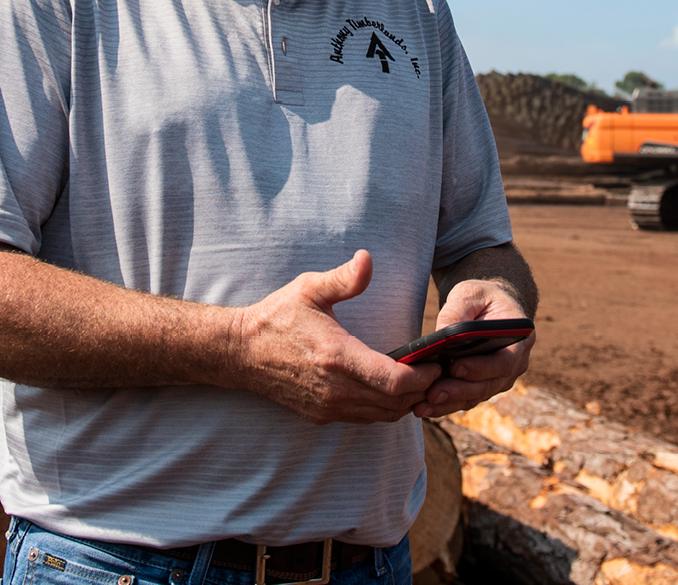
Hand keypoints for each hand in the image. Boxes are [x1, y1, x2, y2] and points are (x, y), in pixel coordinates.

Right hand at [229, 250, 439, 424]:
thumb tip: (367, 259)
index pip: (395, 382)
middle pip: (397, 404)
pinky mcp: (321, 415)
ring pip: (383, 416)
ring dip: (406, 402)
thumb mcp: (309, 288)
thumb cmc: (278, 317)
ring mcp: (328, 406)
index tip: (436, 362)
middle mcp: (335, 389)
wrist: (241, 352)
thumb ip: (344, 279)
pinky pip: (364, 419)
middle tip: (437, 370)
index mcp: (338, 357)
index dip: (424, 377)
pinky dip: (384, 409)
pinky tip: (391, 389)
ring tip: (420, 380)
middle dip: (423, 390)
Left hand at [413, 278, 534, 418]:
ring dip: (449, 403)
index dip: (481, 368)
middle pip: (489, 385)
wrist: (488, 308)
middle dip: (459, 391)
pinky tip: (424, 407)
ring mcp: (500, 378)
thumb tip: (441, 334)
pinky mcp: (483, 386)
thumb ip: (458, 310)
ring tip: (423, 406)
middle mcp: (515, 364)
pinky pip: (466, 399)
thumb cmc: (481, 298)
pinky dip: (445, 405)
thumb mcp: (470, 294)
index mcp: (520, 339)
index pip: (504, 361)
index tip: (456, 367)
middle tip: (433, 393)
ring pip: (475, 396)